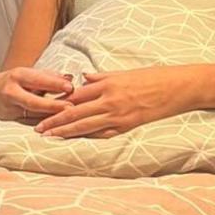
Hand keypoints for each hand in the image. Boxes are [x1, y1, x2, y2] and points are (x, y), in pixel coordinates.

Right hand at [0, 66, 74, 122]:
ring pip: (32, 117)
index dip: (54, 84)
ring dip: (51, 119)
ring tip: (68, 118)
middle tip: (71, 107)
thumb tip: (70, 78)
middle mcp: (11, 94)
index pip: (37, 80)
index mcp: (17, 77)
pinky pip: (29, 126)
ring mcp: (9, 111)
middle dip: (52, 105)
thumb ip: (49, 77)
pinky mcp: (9, 124)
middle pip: (33, 102)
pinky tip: (57, 128)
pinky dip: (44, 127)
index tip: (70, 87)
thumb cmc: (15, 83)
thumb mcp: (28, 74)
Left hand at [36, 68, 194, 138]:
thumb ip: (101, 77)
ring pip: (85, 125)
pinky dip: (88, 137)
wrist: (177, 87)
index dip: (57, 102)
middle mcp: (109, 100)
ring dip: (65, 132)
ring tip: (49, 137)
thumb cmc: (153, 77)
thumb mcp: (124, 72)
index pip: (75, 95)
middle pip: (74, 112)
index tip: (42, 107)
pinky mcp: (127, 125)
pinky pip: (104, 133)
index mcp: (107, 84)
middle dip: (54, 120)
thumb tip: (82, 79)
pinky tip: (75, 142)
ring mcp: (118, 115)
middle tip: (37, 128)